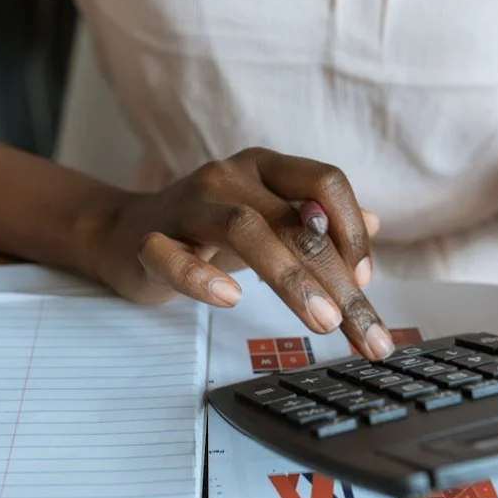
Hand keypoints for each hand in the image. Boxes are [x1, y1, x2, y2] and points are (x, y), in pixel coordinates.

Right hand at [90, 147, 395, 359]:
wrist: (123, 233)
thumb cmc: (206, 230)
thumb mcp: (267, 220)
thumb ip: (316, 223)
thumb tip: (375, 224)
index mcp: (264, 168)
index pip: (324, 181)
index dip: (352, 230)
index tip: (365, 282)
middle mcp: (229, 177)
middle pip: (294, 220)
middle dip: (336, 279)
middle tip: (361, 330)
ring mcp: (187, 205)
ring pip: (244, 229)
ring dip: (290, 278)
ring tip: (321, 321)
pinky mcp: (148, 240)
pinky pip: (172, 255)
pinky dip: (203, 277)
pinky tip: (230, 299)